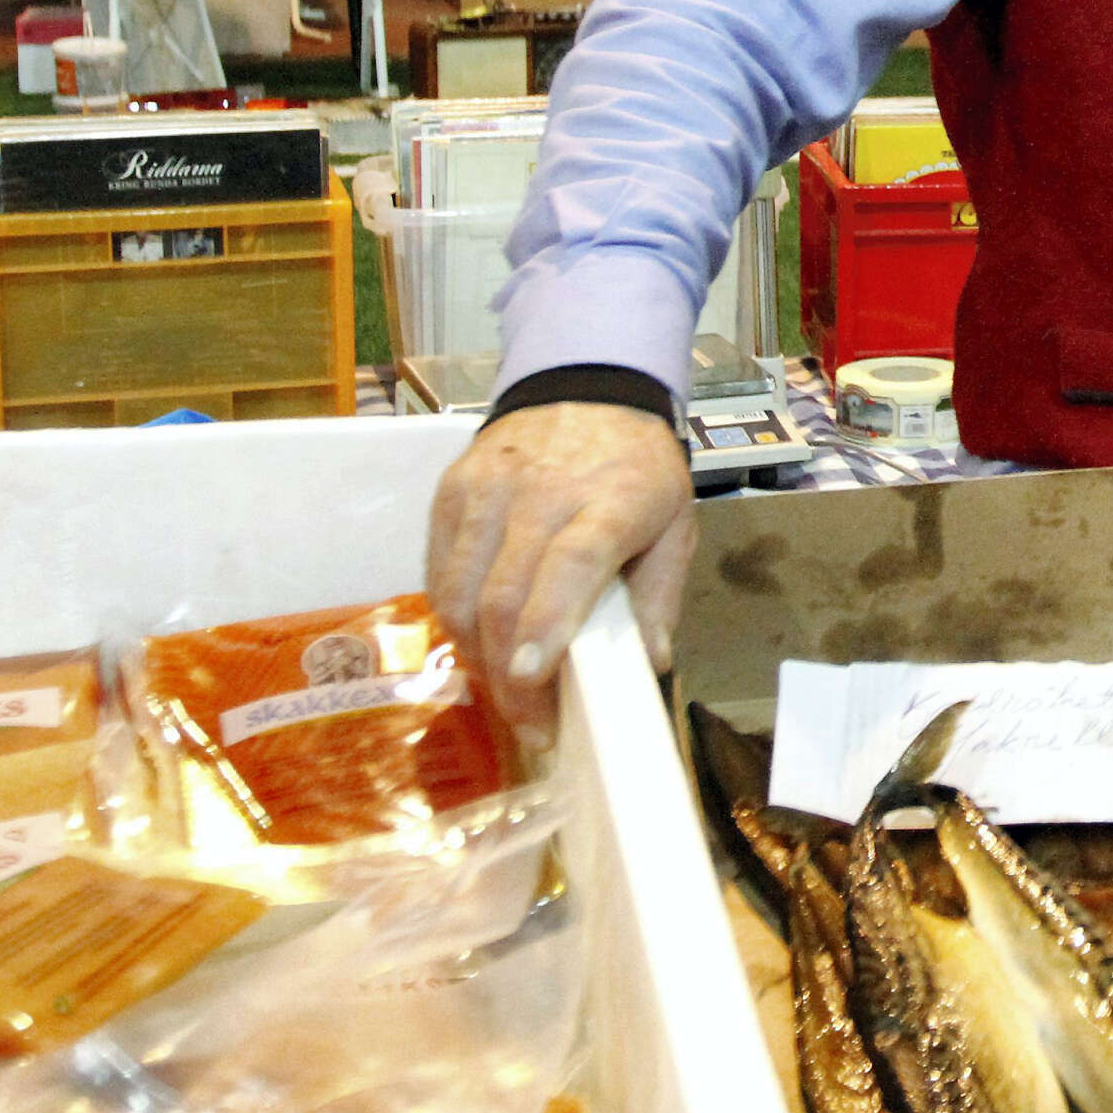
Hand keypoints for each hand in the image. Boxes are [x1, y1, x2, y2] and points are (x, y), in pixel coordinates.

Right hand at [424, 401, 695, 736]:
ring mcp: (487, 490)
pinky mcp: (451, 492)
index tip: (531, 680)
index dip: (546, 624)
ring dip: (477, 655)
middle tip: (531, 724)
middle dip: (510, 674)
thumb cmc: (637, 469)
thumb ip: (660, 593)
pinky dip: (453, 619)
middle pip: (505, 593)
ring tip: (508, 692)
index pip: (570, 563)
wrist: (585, 388)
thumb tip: (650, 663)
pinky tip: (480, 645)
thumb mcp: (674, 522)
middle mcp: (540, 491)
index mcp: (609, 499)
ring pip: (460, 590)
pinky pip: (438, 571)